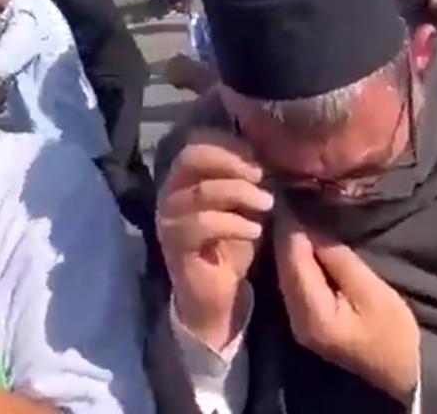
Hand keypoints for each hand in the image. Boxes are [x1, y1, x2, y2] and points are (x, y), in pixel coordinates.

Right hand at [157, 130, 272, 349]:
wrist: (215, 296)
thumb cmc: (230, 245)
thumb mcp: (242, 205)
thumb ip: (246, 178)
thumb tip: (268, 150)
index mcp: (184, 177)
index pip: (196, 141)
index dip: (228, 142)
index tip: (258, 155)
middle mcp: (169, 192)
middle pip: (192, 158)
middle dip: (230, 161)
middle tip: (260, 174)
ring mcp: (168, 218)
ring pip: (200, 191)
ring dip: (239, 192)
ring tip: (266, 203)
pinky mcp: (174, 244)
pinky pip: (203, 224)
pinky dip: (234, 223)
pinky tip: (254, 229)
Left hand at [274, 214, 419, 402]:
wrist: (399, 371)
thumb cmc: (393, 332)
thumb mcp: (373, 292)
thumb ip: (339, 259)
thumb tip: (312, 227)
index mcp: (312, 314)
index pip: (293, 262)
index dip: (291, 228)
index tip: (289, 197)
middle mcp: (295, 317)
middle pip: (282, 265)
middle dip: (285, 231)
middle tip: (287, 196)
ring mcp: (295, 318)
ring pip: (283, 270)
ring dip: (287, 241)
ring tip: (292, 209)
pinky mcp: (302, 315)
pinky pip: (291, 278)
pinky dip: (293, 256)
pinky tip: (298, 236)